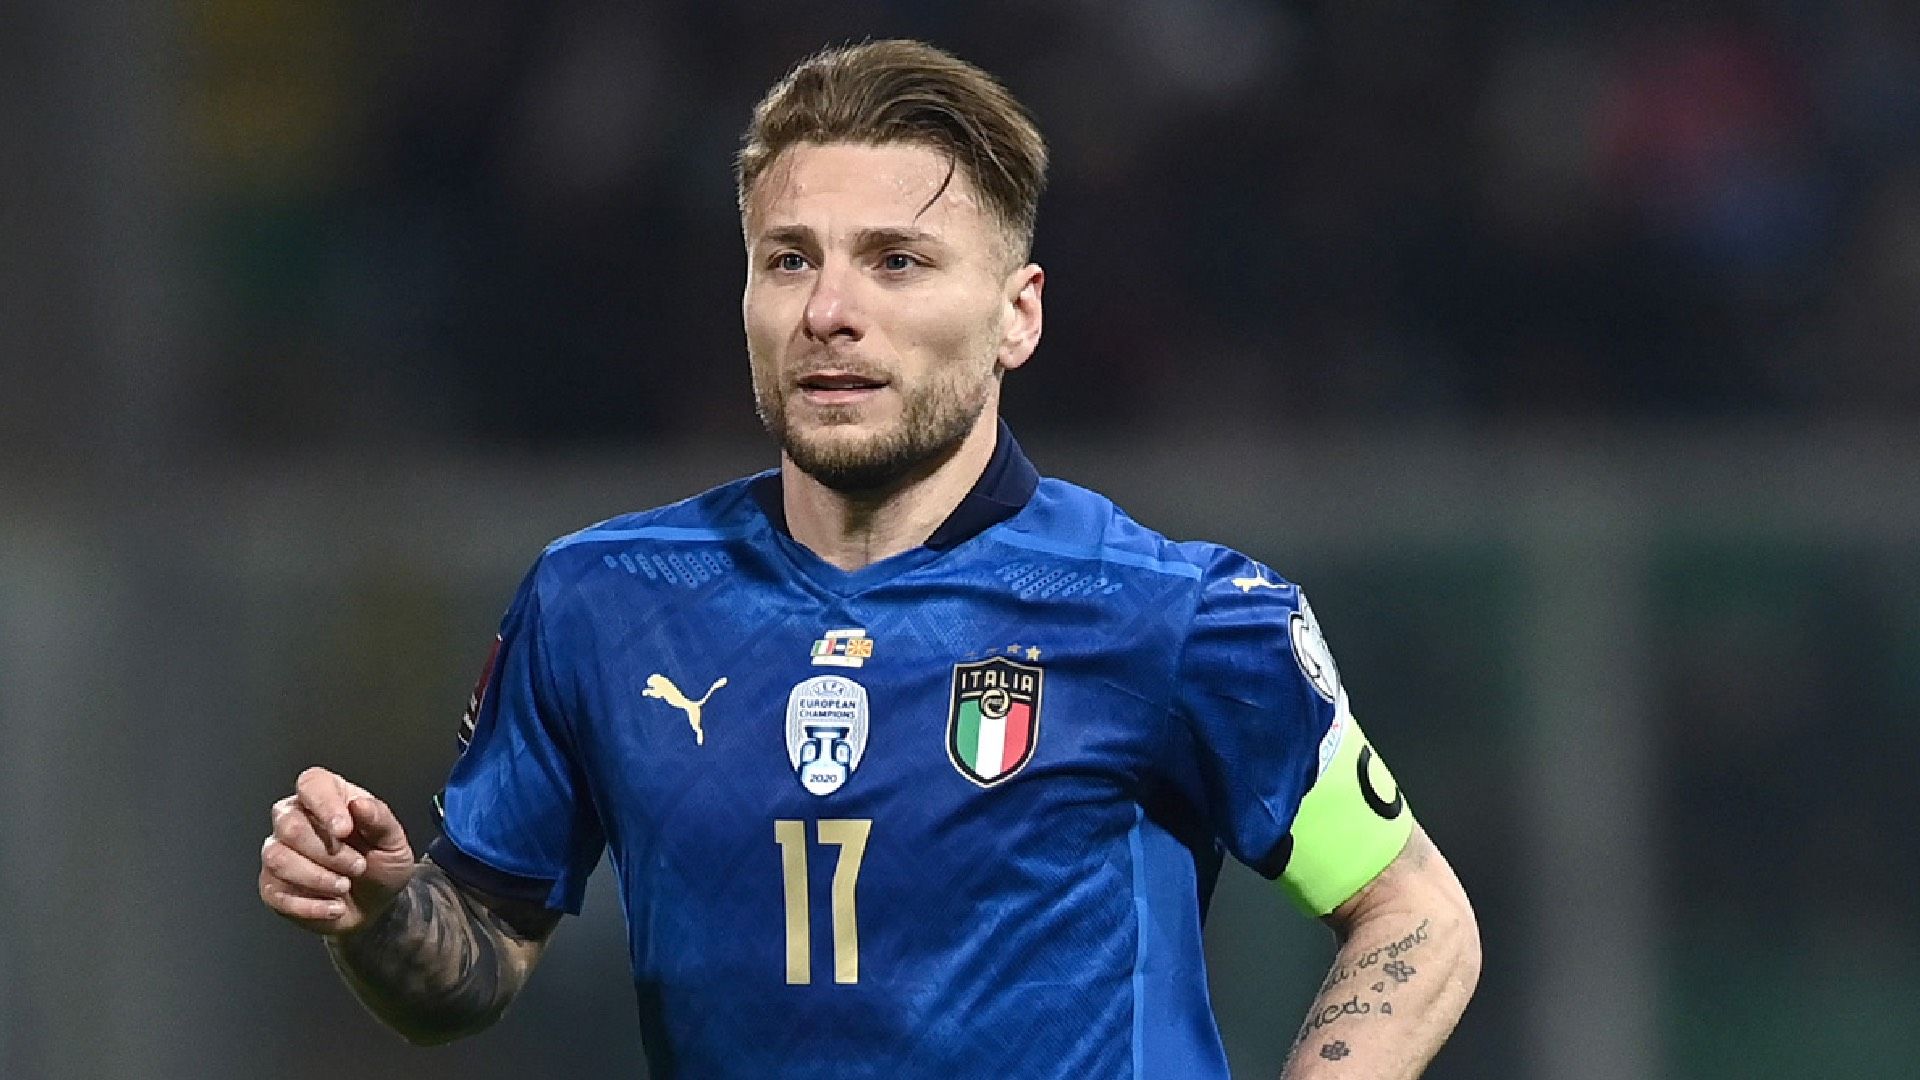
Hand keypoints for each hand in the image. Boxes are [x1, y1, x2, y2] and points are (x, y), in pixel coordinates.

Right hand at [259, 767, 416, 934]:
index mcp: (327, 797)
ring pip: (277, 858)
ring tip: (345, 886)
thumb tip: (359, 804)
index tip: (345, 830)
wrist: (375, 905)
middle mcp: (295, 818)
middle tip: (358, 867)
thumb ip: (379, 820)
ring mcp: (278, 852)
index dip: (325, 805)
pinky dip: (310, 905)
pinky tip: (334, 907)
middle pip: (290, 825)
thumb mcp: (393, 842)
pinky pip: (276, 892)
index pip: (312, 784)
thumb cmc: (381, 863)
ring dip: (318, 878)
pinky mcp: (271, 885)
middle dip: (329, 853)